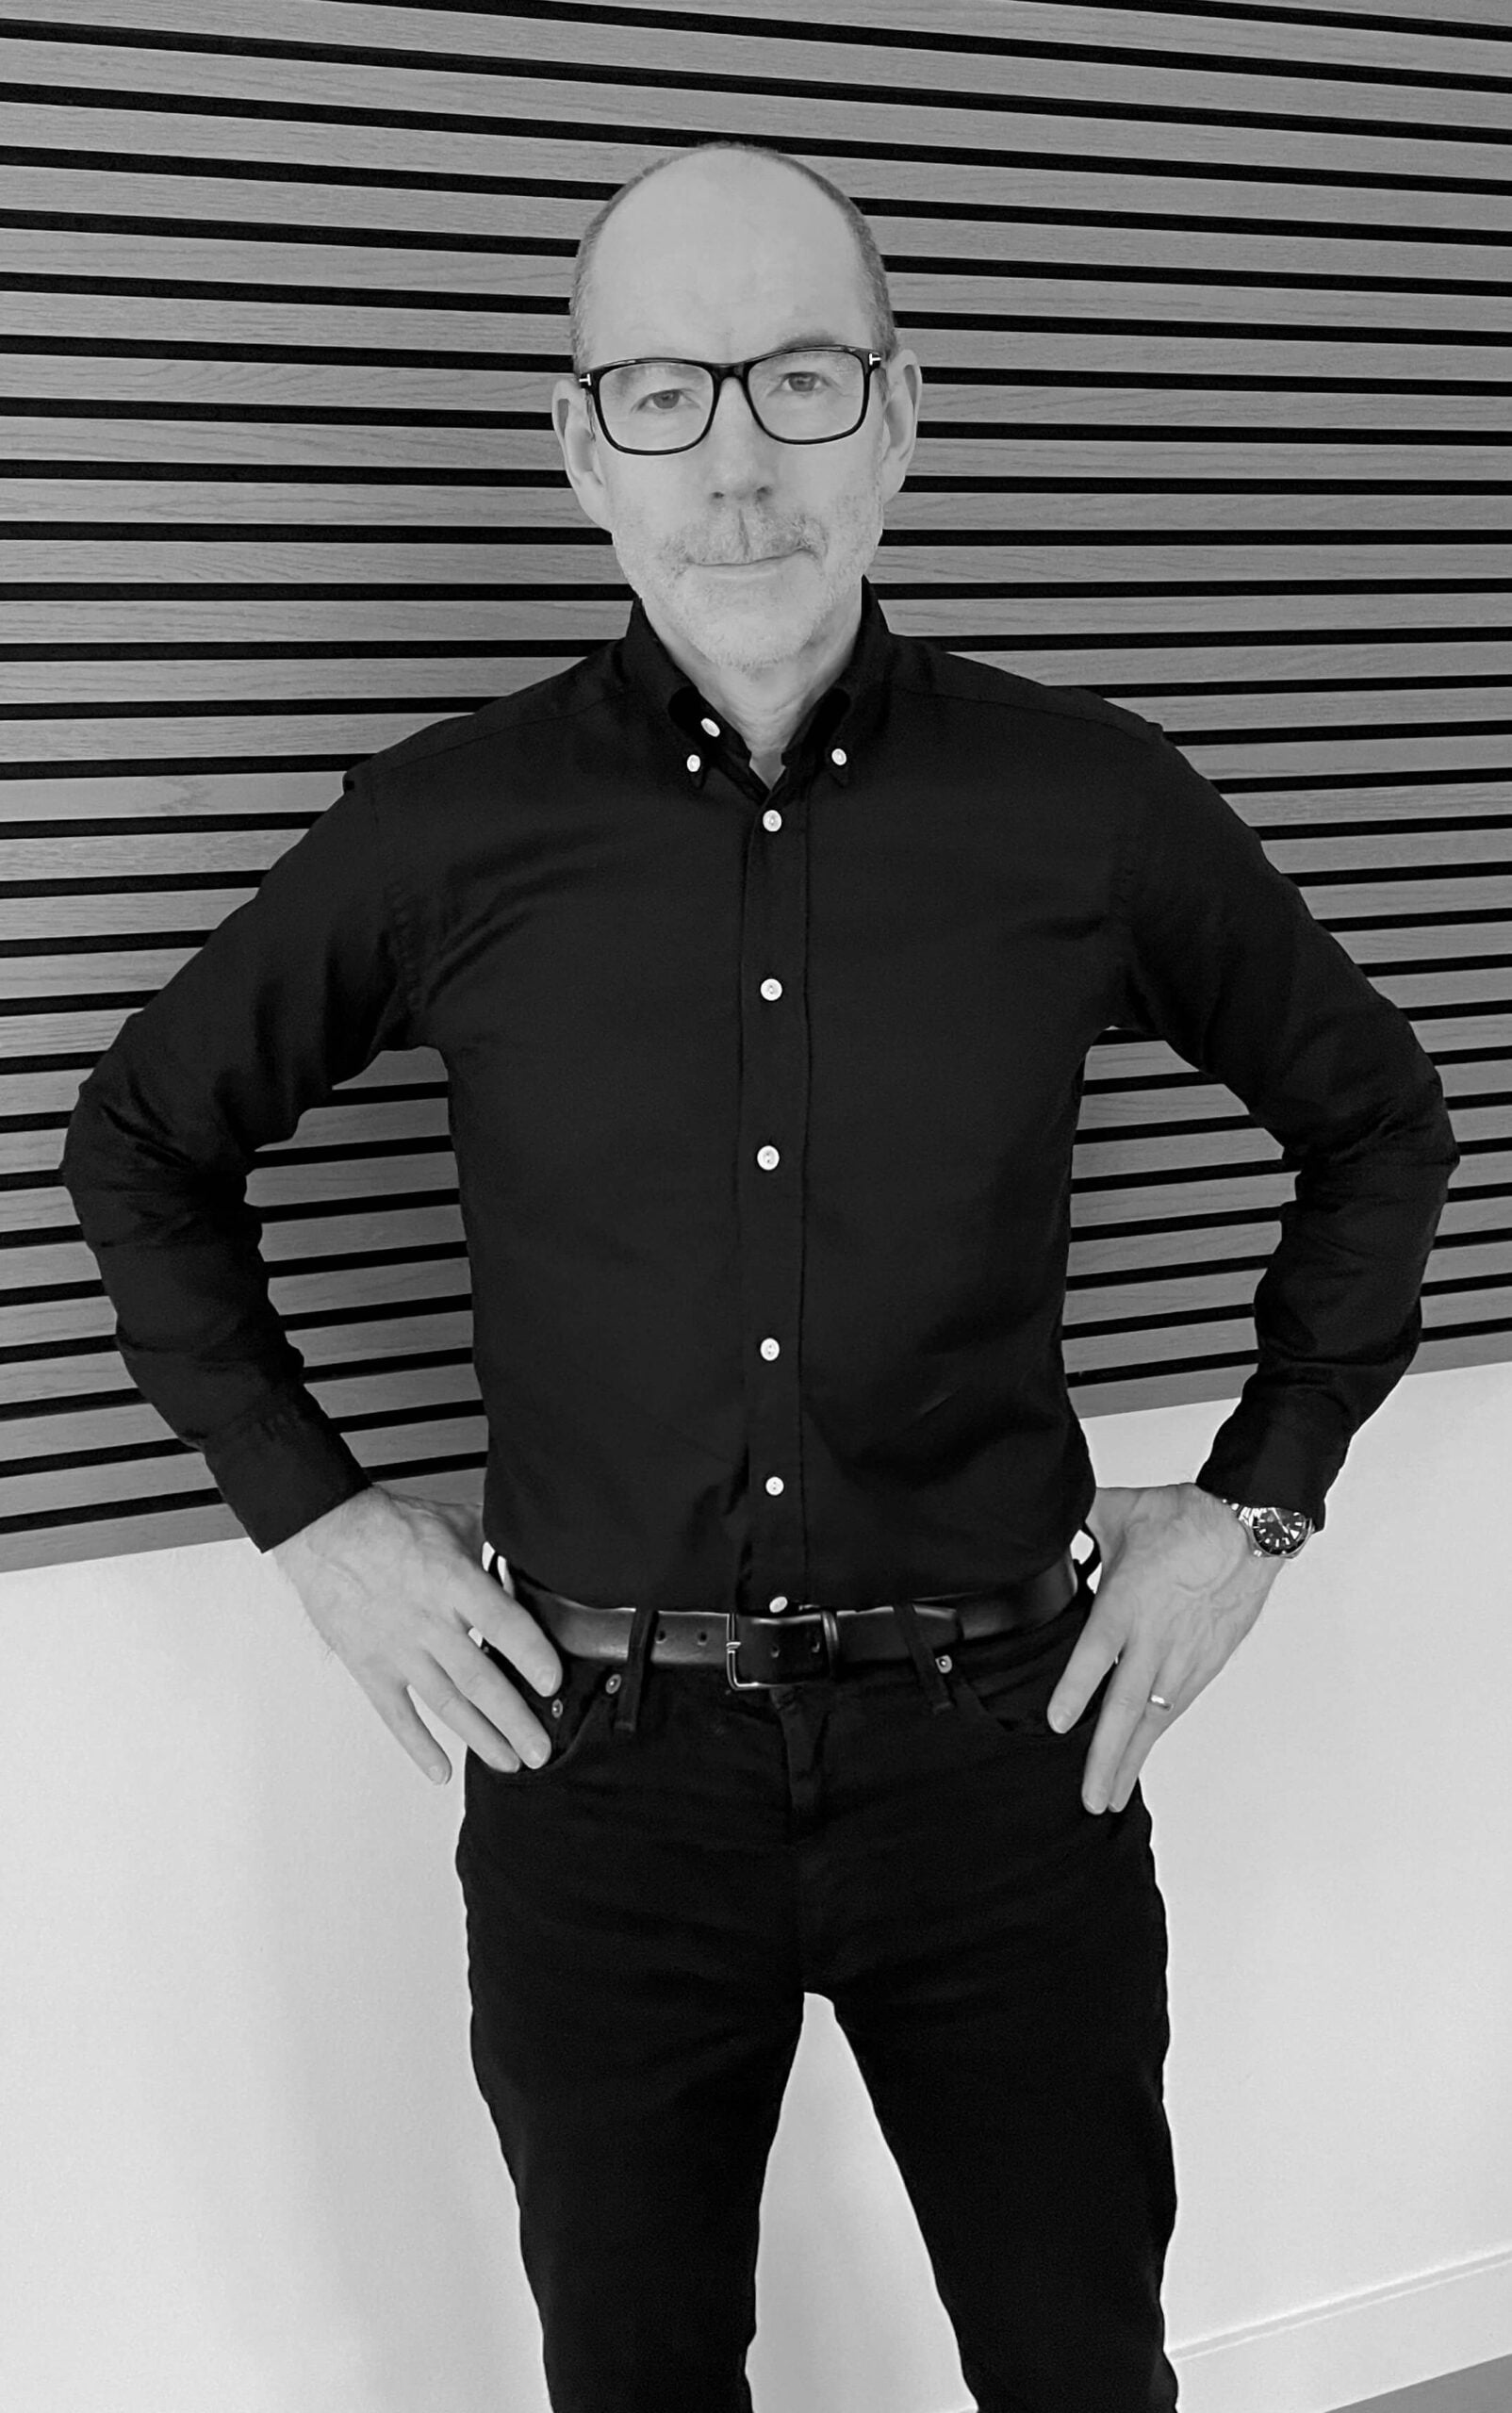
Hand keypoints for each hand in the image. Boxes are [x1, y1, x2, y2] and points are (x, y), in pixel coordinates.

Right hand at [270, 1484, 563, 1784]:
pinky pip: (396, 1715)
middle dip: (514, 1720)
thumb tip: (537, 1551)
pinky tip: (441, 1769)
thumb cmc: (391, 1527)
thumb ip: (498, 1542)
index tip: (553, 1683)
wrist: (326, 1533)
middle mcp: (428, 1622)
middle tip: (541, 1750)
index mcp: (454, 1582)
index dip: (531, 1655)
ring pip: (445, 1704)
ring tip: (510, 1762)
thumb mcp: (456, 1521)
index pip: (501, 1624)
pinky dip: (418, 1745)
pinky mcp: (370, 1668)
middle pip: (478, 1679)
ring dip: (481, 1738)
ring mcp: (398, 1650)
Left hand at [1047, 1482, 1285, 1814]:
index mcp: (1128, 1601)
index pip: (1097, 1653)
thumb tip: (1040, 1517)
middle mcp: (1156, 1638)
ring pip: (1153, 1718)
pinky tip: (1140, 1756)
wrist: (1248, 1528)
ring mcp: (1184, 1656)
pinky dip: (1155, 1736)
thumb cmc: (1186, 1519)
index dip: (1078, 1690)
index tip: (1059, 1724)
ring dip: (1130, 1759)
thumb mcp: (1118, 1511)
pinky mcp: (1205, 1663)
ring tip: (1109, 1796)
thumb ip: (1074, 1520)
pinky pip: (1175, 1707)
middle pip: (1126, 1706)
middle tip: (1089, 1797)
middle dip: (1105, 1756)